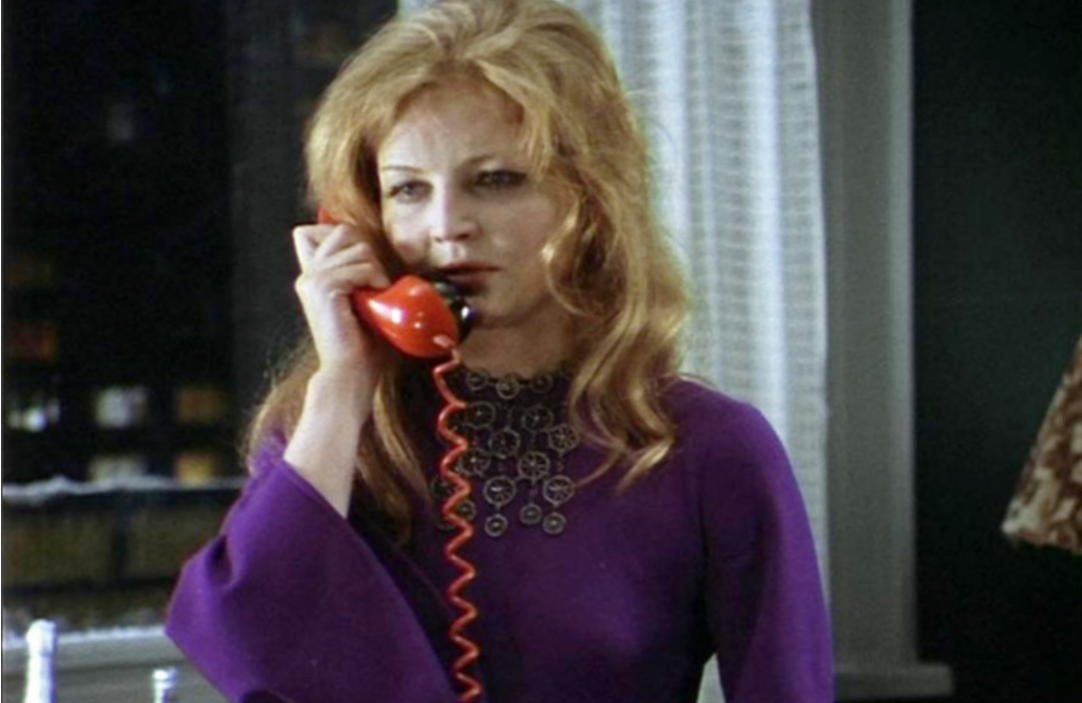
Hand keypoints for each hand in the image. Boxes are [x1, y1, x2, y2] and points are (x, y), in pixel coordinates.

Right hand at [292, 222, 390, 376]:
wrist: (350, 372)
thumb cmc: (362, 343)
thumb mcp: (359, 300)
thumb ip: (357, 273)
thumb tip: (371, 247)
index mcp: (311, 276)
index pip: (314, 230)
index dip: (345, 237)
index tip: (364, 266)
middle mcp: (307, 275)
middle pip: (342, 231)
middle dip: (368, 252)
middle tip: (374, 284)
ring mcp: (312, 280)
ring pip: (359, 248)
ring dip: (377, 271)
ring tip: (376, 297)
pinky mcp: (323, 287)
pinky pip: (361, 268)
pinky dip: (375, 281)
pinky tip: (375, 300)